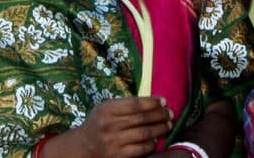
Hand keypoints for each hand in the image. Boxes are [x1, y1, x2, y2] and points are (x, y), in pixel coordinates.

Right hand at [51, 96, 172, 157]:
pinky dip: (151, 143)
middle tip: (170, 113)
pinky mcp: (119, 155)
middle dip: (159, 115)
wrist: (84, 146)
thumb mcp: (105, 108)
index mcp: (107, 109)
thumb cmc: (98, 123)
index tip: (163, 100)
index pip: (135, 104)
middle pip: (141, 118)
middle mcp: (110, 125)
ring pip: (144, 133)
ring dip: (160, 129)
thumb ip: (124, 104)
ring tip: (168, 125)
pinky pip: (141, 149)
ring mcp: (114, 141)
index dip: (151, 102)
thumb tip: (153, 102)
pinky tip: (156, 139)